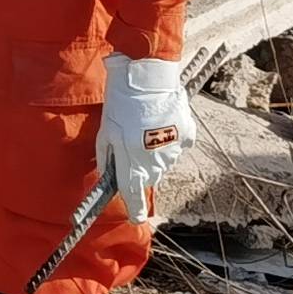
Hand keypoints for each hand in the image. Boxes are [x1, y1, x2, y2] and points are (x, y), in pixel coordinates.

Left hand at [95, 54, 196, 221]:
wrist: (147, 76)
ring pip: (163, 163)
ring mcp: (174, 150)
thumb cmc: (120, 102)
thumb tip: (107, 175)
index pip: (134, 196)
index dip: (134, 209)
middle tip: (131, 146)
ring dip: (154, 153)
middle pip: (148, 178)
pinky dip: (170, 139)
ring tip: (144, 128)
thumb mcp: (105, 131)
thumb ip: (106, 157)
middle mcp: (156, 162)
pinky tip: (161, 123)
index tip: (135, 217)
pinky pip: (178, 146)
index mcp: (133, 162)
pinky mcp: (187, 135)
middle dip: (140, 170)